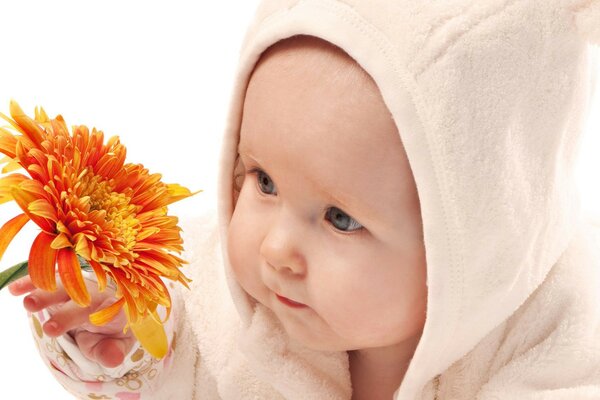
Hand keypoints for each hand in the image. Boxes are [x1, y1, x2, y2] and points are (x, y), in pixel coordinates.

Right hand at [8, 275, 136, 368]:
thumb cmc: (108, 331)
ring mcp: (77, 287)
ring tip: (29, 304)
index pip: (113, 312)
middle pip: (84, 301)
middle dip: (68, 314)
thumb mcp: (113, 345)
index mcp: (114, 310)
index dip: (107, 316)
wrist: (103, 310)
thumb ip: (111, 351)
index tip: (97, 324)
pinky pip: (46, 281)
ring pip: (63, 288)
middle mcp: (96, 295)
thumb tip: (113, 360)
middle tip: (52, 329)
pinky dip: (31, 283)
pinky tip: (16, 290)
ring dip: (47, 295)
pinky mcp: (60, 283)